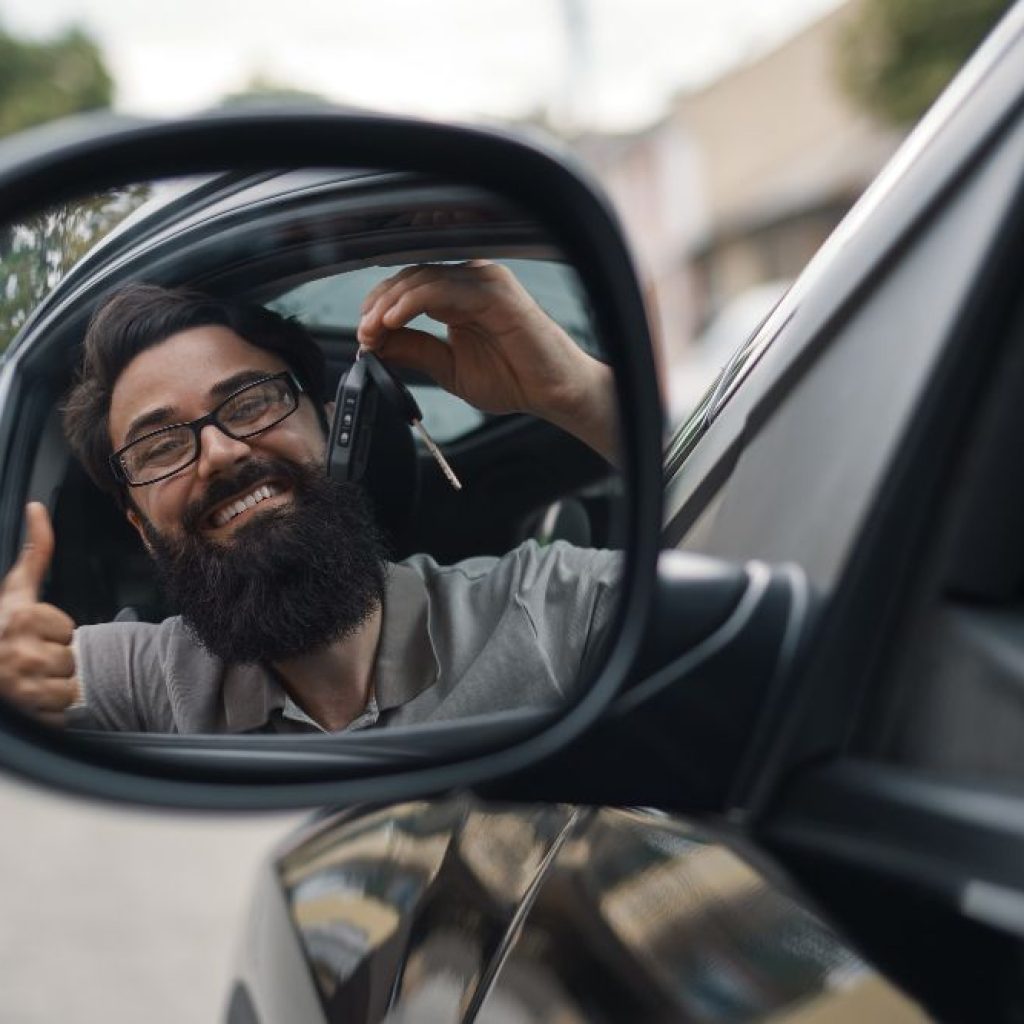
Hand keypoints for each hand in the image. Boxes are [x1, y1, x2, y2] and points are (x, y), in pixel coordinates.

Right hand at [0, 503, 78, 723]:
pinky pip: (60, 714)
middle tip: (25, 659)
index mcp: (20, 618)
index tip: (28, 633)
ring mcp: (19, 687)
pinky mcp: (26, 717)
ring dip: (52, 688)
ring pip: (69, 688)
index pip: (68, 630)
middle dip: (53, 661)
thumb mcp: (13, 591)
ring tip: (26, 680)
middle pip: (71, 659)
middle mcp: (17, 651)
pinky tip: (27, 702)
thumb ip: (35, 552)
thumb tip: (37, 507)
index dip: (53, 632)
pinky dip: (48, 712)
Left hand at [357, 262, 617, 462]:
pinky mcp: (495, 291)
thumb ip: (414, 351)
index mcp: (459, 296)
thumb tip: (374, 343)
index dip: (380, 308)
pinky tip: (393, 321)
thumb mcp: (448, 368)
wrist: (552, 393)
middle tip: (363, 334)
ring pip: (422, 278)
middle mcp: (471, 282)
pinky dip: (412, 302)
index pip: (408, 288)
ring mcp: (484, 282)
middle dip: (378, 305)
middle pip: (410, 277)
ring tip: (372, 330)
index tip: (363, 336)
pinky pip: (442, 288)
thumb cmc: (513, 379)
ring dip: (389, 304)